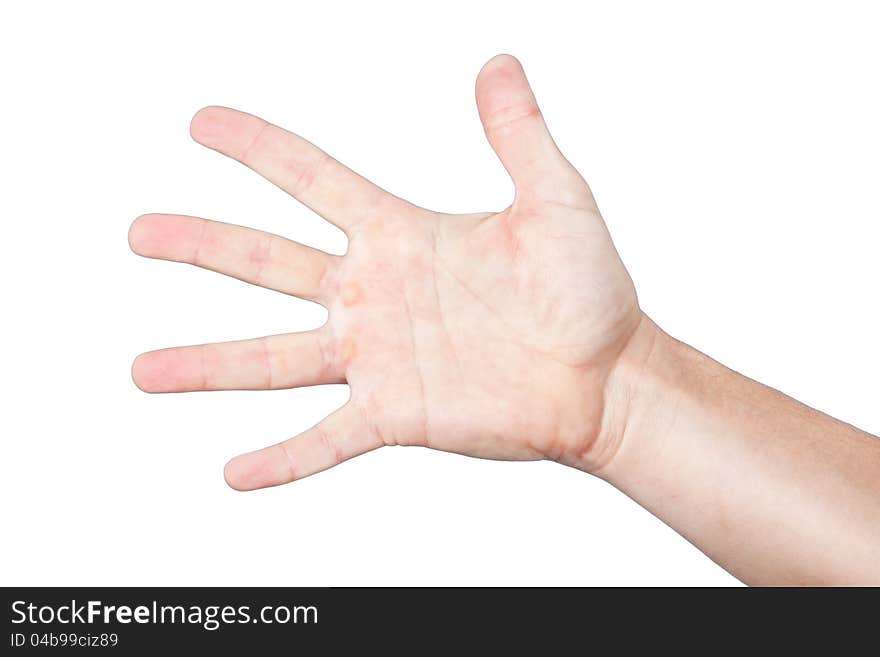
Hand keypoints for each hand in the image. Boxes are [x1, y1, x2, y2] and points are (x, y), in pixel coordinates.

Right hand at [130, 54, 643, 490]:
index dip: (258, 148)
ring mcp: (379, 358)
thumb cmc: (589, 289)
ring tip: (143, 370)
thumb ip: (520, 137)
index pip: (313, 179)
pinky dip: (283, 457)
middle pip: (269, 262)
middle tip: (140, 233)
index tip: (201, 123)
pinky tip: (236, 472)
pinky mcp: (396, 415)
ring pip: (273, 359)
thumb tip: (500, 65)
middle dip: (203, 245)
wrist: (606, 377)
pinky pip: (326, 438)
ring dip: (207, 365)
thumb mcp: (555, 201)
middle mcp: (375, 294)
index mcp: (401, 235)